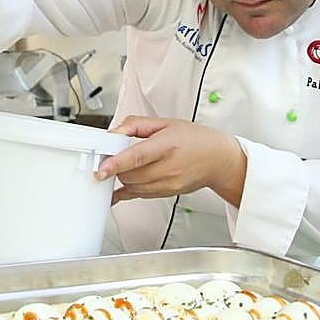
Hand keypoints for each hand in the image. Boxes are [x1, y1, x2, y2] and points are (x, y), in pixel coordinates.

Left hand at [95, 116, 246, 206]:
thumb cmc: (195, 140)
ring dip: (124, 176)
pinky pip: (139, 196)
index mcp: (168, 145)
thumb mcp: (165, 123)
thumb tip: (114, 133)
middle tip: (118, 155)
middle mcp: (169, 167)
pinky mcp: (167, 193)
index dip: (116, 163)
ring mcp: (169, 183)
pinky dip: (126, 189)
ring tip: (131, 164)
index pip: (138, 156)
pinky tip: (117, 188)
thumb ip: (135, 125)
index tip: (101, 169)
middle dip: (117, 166)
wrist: (219, 159)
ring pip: (133, 186)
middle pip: (131, 174)